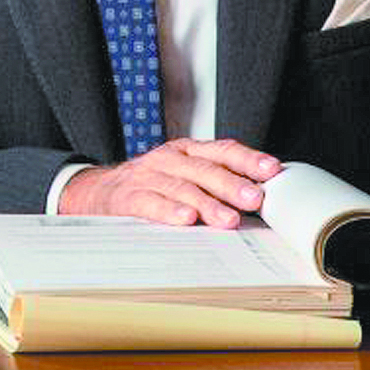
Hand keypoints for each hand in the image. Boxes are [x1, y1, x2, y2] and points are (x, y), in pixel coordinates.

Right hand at [58, 138, 281, 227]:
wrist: (96, 192)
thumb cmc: (152, 186)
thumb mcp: (184, 175)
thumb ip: (217, 183)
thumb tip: (262, 198)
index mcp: (188, 151)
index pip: (223, 150)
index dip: (248, 160)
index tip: (272, 171)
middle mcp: (169, 159)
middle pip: (205, 169)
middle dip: (232, 184)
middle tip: (254, 199)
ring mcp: (148, 176)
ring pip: (182, 187)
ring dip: (207, 204)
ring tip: (228, 219)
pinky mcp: (129, 197)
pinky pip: (151, 203)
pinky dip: (169, 211)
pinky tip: (186, 219)